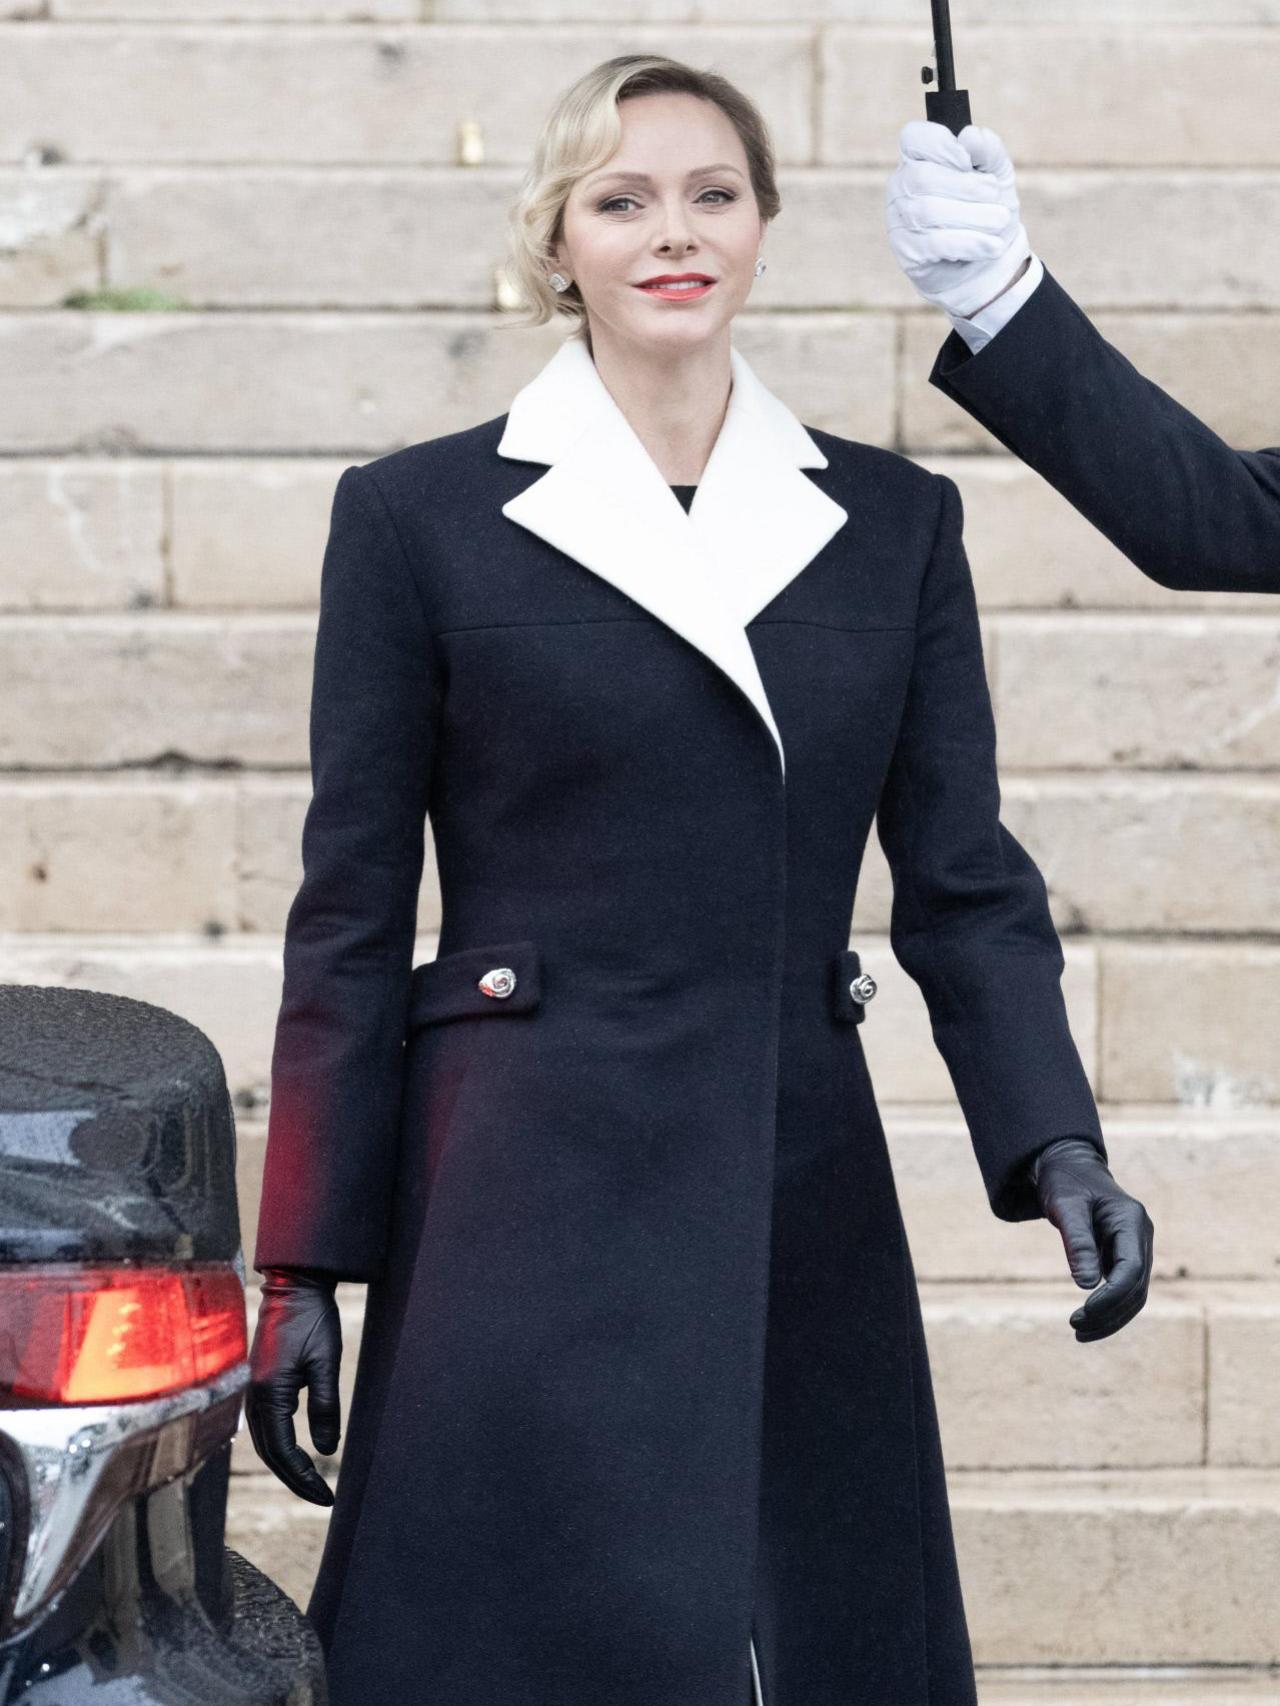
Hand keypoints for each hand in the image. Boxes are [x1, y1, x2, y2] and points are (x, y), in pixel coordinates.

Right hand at [246, 1266, 341, 1503]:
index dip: (304, 1478)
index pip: (283, 1452)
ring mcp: (251, 1390)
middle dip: (295, 1479)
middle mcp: (253, 1396)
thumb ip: (325, 1407)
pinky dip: (279, 1446)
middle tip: (322, 1497)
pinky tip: (296, 1453)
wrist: (293, 1285)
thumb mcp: (326, 1362)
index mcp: (268, 1393)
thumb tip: (328, 1451)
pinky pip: (265, 1426)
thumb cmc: (312, 1319)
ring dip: (286, 1465)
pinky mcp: (257, 1383)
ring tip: (312, 1482)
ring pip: (265, 1442)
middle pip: (270, 1453)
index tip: (327, 1496)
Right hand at [886, 120, 1031, 318]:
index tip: (967, 160)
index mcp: (918, 159)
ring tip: (999, 221)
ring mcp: (899, 222)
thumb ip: (987, 150)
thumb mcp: (997, 174)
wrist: (988, 263)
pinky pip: (934, 244)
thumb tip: (969, 136)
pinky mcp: (907, 253)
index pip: (913, 138)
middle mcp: (901, 188)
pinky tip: (991, 246)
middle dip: (965, 186)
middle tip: (994, 195)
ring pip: (928, 212)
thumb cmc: (987, 209)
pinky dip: (969, 243)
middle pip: (922, 178)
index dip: (940, 145)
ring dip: (972, 216)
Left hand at [1029, 1138, 1154, 1342]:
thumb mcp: (1065, 1206)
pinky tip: (1087, 1321)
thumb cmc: (1064, 1182)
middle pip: (1137, 1287)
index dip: (1112, 1295)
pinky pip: (1123, 1289)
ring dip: (1111, 1317)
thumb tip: (1086, 1284)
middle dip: (1110, 1313)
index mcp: (1132, 1220)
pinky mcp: (1124, 1256)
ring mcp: (1135, 1247)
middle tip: (1076, 1327)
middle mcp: (1140, 1236)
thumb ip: (1077, 1242)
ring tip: (1079, 1332)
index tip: (1084, 1312)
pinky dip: (1109, 1308)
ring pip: (1134, 1294)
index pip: (1132, 1269)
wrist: (1067, 1166)